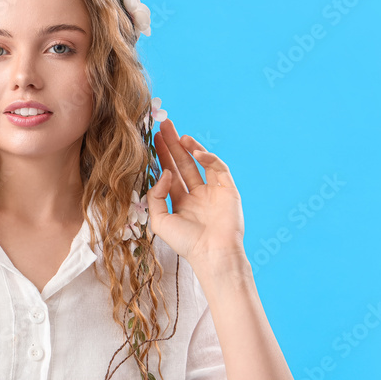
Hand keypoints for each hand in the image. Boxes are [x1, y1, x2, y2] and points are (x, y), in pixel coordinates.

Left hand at [146, 118, 245, 263]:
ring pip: (199, 163)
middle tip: (165, 125)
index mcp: (181, 202)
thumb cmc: (186, 243)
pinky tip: (196, 152)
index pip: (169, 173)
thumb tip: (164, 173)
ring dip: (190, 147)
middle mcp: (197, 195)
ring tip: (179, 135)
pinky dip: (208, 157)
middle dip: (173, 144)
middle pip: (182, 163)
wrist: (213, 254)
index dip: (161, 156)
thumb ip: (155, 196)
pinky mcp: (228, 189)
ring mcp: (213, 191)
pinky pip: (218, 168)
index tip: (152, 138)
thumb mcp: (159, 221)